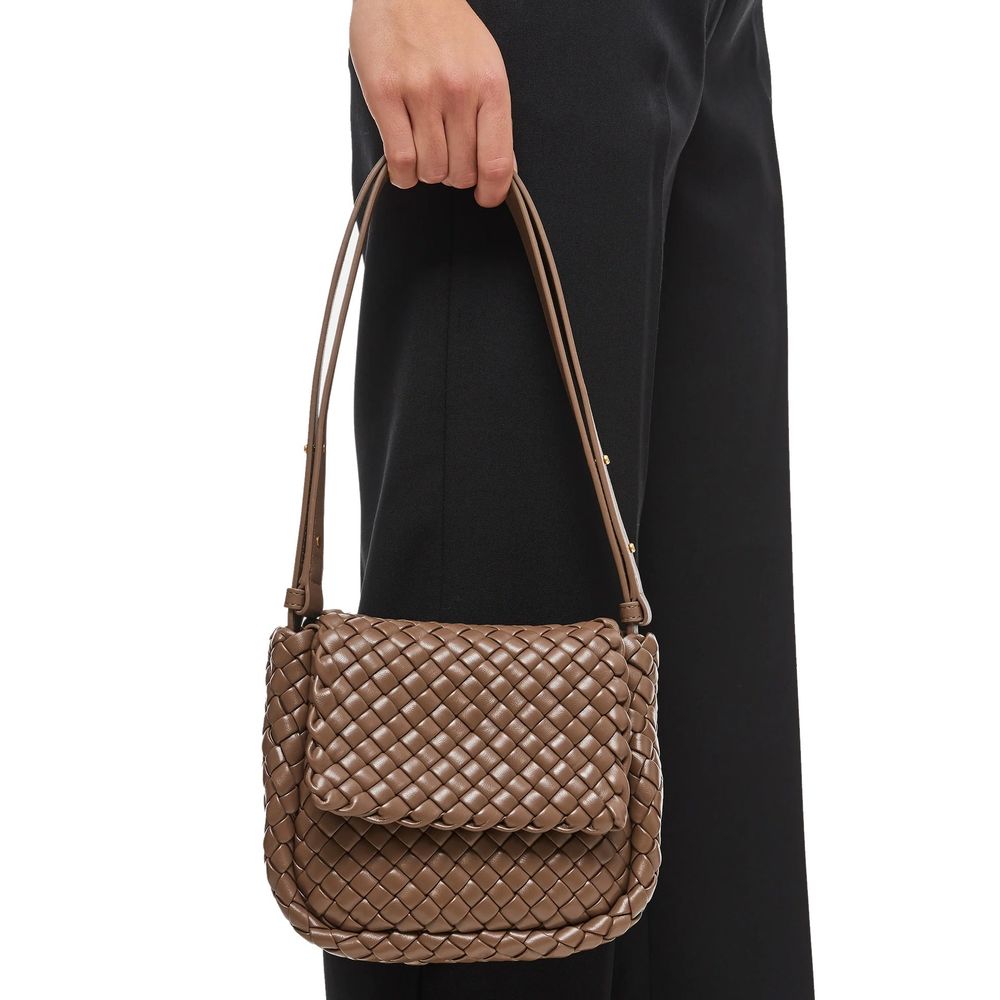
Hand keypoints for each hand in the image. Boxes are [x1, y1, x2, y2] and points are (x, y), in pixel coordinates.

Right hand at [350, 0, 514, 206]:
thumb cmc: (446, 30)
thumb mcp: (485, 65)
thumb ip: (493, 117)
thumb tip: (502, 170)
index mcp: (490, 85)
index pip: (497, 162)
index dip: (492, 191)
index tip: (484, 197)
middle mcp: (458, 89)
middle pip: (461, 171)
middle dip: (454, 176)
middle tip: (445, 158)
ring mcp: (420, 91)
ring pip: (431, 169)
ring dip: (427, 173)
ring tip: (423, 154)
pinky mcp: (384, 92)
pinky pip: (400, 159)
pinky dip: (403, 175)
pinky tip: (404, 168)